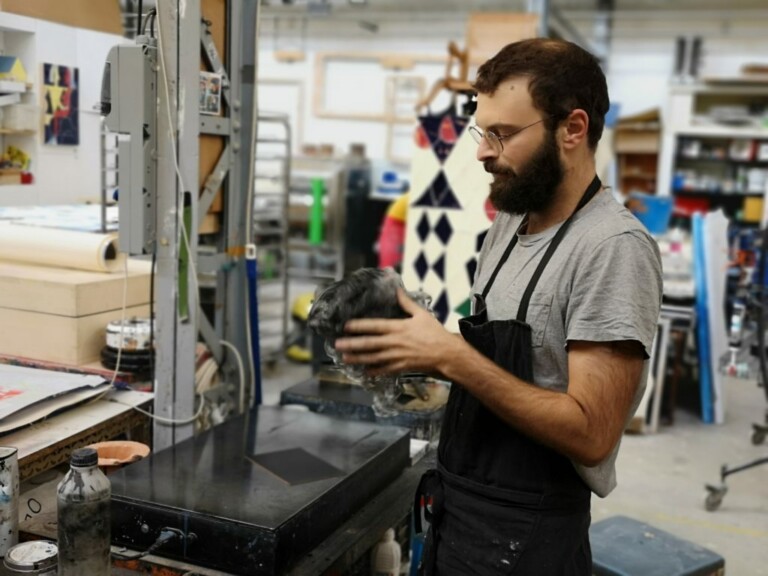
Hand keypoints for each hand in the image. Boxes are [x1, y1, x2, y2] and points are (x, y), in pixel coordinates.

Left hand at [334, 288, 457, 376]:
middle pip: (369, 343)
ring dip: (358, 358)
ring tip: (344, 358)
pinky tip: (363, 372)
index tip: (346, 326)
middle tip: (337, 344)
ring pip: (373, 358)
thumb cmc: (435, 333)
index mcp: (398, 328)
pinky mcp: (401, 367)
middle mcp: (395, 342)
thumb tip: (397, 290)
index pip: (374, 326)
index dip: (359, 326)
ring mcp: (397, 356)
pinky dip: (374, 371)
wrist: (447, 354)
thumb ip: (407, 303)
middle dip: (352, 344)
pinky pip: (384, 370)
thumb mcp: (421, 314)